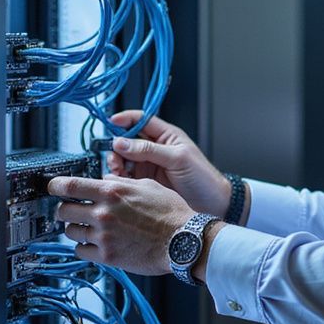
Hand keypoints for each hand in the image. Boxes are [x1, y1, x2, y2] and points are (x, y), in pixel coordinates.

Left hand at [47, 173, 193, 276]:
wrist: (183, 240)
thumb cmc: (171, 213)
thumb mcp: (148, 186)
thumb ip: (123, 182)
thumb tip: (107, 180)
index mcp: (113, 191)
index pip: (70, 185)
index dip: (55, 185)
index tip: (52, 187)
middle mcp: (104, 213)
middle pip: (63, 210)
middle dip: (65, 209)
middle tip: (72, 211)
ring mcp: (103, 236)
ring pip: (70, 231)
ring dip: (75, 229)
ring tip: (87, 228)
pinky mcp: (107, 256)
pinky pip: (80, 251)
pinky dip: (84, 247)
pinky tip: (94, 244)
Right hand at [107, 111, 230, 216]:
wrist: (213, 204)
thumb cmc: (203, 178)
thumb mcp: (178, 158)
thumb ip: (148, 149)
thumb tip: (121, 141)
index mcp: (166, 136)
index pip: (141, 120)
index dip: (124, 119)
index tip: (110, 122)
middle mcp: (155, 149)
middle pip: (126, 140)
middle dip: (117, 147)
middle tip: (116, 159)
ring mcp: (149, 166)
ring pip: (123, 159)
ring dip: (116, 164)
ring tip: (117, 173)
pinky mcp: (145, 183)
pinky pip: (126, 177)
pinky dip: (119, 179)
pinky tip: (120, 182)